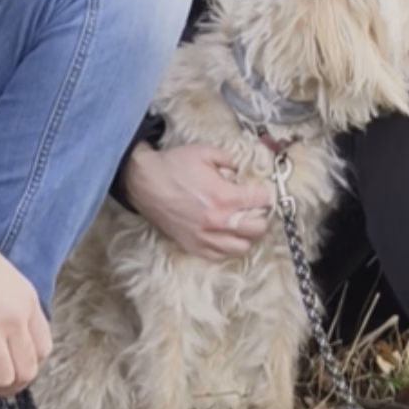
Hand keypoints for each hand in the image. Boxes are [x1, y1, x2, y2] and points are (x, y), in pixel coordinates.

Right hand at [0, 238, 52, 396]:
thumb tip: (19, 339)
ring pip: (2, 378)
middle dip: (13, 380)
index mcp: (27, 304)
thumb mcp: (10, 282)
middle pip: (26, 370)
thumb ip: (19, 311)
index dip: (30, 363)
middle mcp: (13, 320)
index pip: (43, 349)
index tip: (18, 365)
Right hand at [122, 143, 273, 259]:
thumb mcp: (204, 152)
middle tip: (256, 208)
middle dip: (262, 216)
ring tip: (242, 224)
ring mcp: (204, 236)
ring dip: (247, 235)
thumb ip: (230, 159)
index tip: (263, 192)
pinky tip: (225, 235)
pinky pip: (219, 256)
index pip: (260, 201)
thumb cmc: (172, 166)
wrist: (143, 182)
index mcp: (223, 196)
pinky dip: (227, 247)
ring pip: (241, 247)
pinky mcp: (192, 245)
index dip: (266, 194)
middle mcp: (217, 220)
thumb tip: (243, 166)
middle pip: (257, 228)